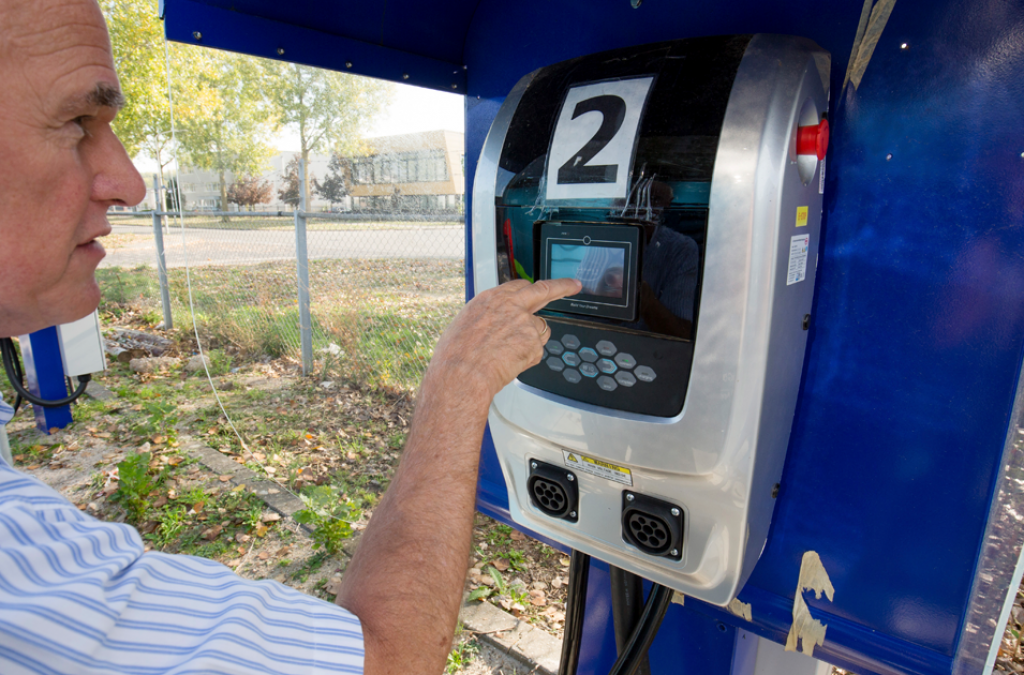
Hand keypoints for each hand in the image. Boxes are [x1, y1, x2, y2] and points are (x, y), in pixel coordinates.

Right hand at [428, 278, 581, 398]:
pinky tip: (509, 363)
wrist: (462, 372)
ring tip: (509, 354)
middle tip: (574, 285)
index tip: (540, 288)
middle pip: (544, 290)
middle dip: (562, 286)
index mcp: (491, 298)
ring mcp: (525, 322)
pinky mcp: (534, 342)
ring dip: (532, 340)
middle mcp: (511, 305)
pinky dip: (526, 359)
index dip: (530, 290)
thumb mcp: (466, 324)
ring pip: (541, 329)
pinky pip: (536, 352)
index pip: (519, 286)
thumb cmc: (456, 355)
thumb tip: (495, 325)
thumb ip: (489, 318)